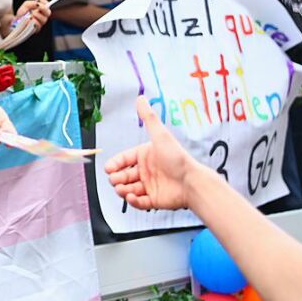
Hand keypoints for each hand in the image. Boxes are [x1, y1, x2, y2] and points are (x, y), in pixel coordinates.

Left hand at [13, 0, 50, 29]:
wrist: (16, 22)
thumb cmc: (22, 13)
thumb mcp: (25, 6)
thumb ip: (31, 3)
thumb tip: (37, 4)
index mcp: (41, 10)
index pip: (47, 5)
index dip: (44, 2)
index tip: (38, 0)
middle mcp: (42, 16)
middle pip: (48, 13)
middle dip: (43, 8)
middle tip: (37, 6)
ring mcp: (41, 23)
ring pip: (44, 19)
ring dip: (37, 15)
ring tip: (31, 14)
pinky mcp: (37, 29)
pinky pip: (38, 25)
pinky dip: (34, 21)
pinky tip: (30, 20)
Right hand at [105, 95, 196, 210]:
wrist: (192, 183)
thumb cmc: (178, 159)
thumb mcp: (160, 136)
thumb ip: (148, 118)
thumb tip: (141, 99)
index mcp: (145, 156)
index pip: (123, 159)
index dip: (114, 163)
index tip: (108, 168)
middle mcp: (146, 171)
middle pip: (123, 175)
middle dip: (116, 178)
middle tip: (115, 180)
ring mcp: (150, 186)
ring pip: (128, 189)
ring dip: (122, 190)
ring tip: (123, 190)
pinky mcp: (154, 200)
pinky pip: (139, 202)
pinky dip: (133, 201)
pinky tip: (132, 197)